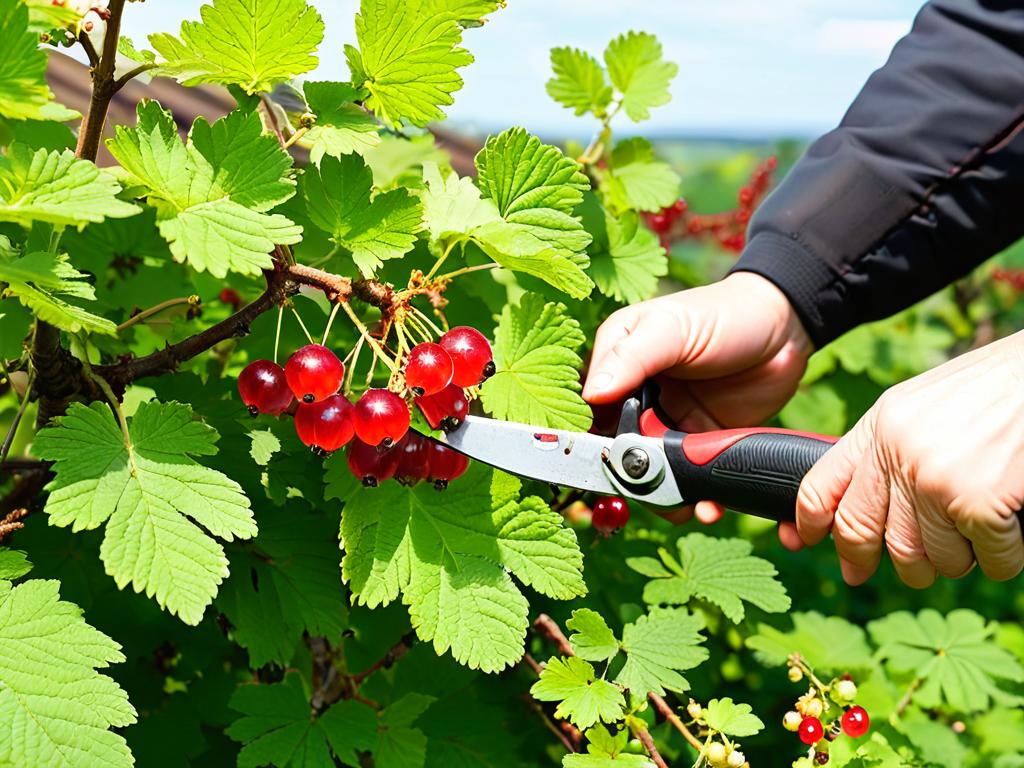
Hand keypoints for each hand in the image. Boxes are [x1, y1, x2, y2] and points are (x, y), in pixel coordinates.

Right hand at [583, 272, 812, 522]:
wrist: (787, 329)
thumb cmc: (723, 314)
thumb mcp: (671, 328)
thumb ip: (631, 358)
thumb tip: (592, 394)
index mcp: (616, 362)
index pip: (587, 408)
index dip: (587, 438)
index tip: (598, 465)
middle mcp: (635, 397)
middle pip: (616, 449)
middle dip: (628, 477)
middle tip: (647, 490)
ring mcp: (667, 423)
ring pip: (651, 472)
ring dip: (663, 494)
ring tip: (684, 506)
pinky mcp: (699, 442)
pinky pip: (688, 478)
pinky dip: (696, 498)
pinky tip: (707, 507)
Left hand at [795, 332, 1023, 586]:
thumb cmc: (999, 389)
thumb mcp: (924, 407)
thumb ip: (893, 447)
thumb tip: (873, 506)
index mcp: (881, 424)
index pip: (821, 485)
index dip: (810, 522)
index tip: (809, 541)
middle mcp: (897, 451)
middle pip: (864, 532)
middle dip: (879, 561)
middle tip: (910, 572)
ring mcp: (934, 478)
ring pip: (928, 556)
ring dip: (956, 559)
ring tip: (976, 536)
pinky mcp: (977, 502)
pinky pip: (986, 560)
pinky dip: (1003, 558)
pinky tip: (1011, 536)